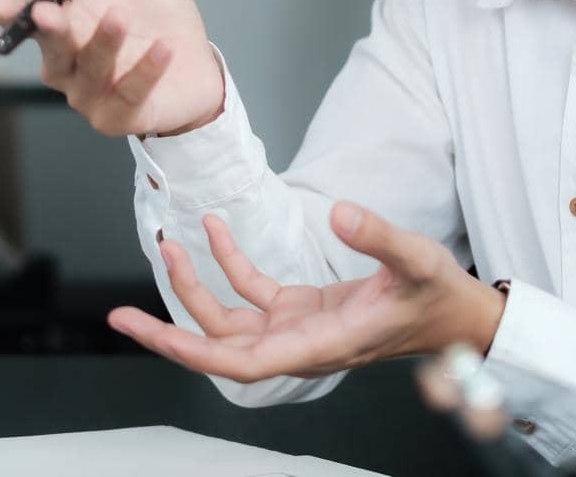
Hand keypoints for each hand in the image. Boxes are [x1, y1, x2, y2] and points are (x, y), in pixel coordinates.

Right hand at [0, 0, 224, 137]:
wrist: (195, 66)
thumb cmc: (156, 17)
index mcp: (65, 27)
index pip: (29, 23)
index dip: (11, 14)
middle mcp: (70, 64)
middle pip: (53, 49)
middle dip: (50, 31)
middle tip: (46, 13)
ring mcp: (92, 94)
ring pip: (90, 71)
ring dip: (103, 44)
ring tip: (119, 17)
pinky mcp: (121, 116)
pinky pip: (130, 94)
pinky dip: (144, 70)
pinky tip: (163, 48)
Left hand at [107, 202, 505, 382]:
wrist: (455, 315)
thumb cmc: (438, 297)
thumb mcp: (417, 260)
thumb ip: (378, 237)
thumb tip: (340, 213)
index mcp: (320, 345)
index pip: (244, 361)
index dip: (195, 350)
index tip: (156, 334)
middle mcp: (300, 345)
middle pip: (219, 347)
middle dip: (170, 330)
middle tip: (120, 316)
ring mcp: (298, 329)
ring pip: (229, 321)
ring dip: (195, 288)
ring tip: (167, 247)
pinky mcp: (302, 311)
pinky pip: (253, 294)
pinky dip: (229, 265)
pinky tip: (216, 231)